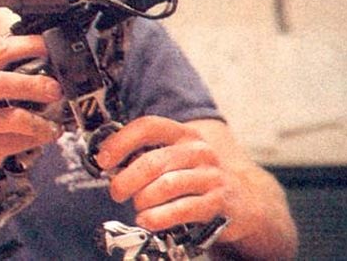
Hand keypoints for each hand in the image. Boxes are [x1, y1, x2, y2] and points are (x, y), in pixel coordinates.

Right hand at [0, 35, 62, 184]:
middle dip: (34, 84)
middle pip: (0, 82)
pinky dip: (38, 137)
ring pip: (12, 117)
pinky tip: (47, 133)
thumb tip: (43, 60)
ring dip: (40, 118)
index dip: (27, 45)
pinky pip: (18, 141)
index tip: (49, 47)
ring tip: (55, 120)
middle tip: (56, 89)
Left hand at [95, 115, 252, 242]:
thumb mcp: (175, 158)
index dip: (121, 142)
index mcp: (183, 134)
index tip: (103, 160)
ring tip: (136, 207)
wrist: (243, 200)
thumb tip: (108, 164)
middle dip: (126, 179)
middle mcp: (198, 151)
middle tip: (116, 191)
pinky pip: (183, 209)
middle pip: (153, 161)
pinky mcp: (219, 201)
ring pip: (166, 185)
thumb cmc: (196, 177)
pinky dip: (159, 217)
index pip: (148, 127)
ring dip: (143, 199)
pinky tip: (148, 220)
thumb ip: (145, 156)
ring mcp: (211, 176)